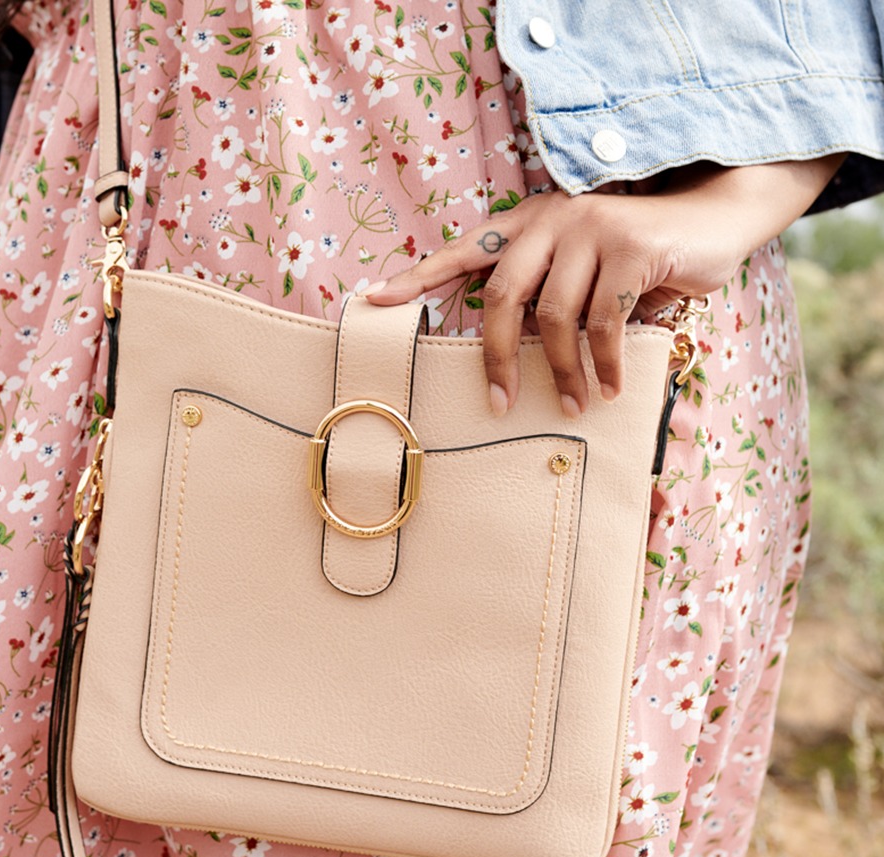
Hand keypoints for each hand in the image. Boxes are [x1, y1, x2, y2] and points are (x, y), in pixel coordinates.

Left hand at [361, 157, 844, 415]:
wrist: (713, 221)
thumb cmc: (640, 259)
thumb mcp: (585, 275)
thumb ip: (550, 300)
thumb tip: (517, 356)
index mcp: (530, 226)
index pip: (464, 252)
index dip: (418, 277)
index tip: (374, 301)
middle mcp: (552, 221)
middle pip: (502, 297)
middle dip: (496, 357)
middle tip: (497, 401)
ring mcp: (591, 228)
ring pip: (555, 317)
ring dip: (561, 371)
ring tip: (573, 404)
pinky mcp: (629, 246)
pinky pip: (603, 322)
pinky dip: (603, 363)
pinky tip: (609, 388)